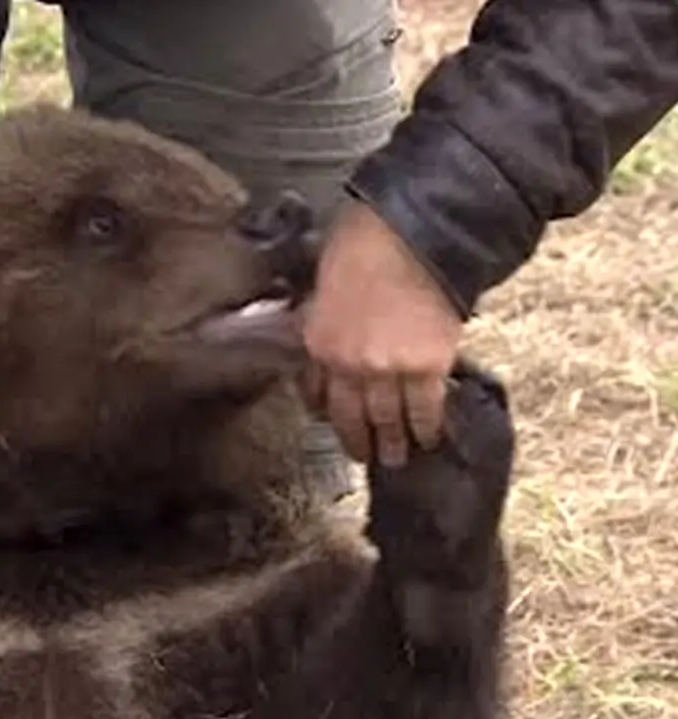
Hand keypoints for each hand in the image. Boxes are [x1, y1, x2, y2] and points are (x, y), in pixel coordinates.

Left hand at [302, 199, 463, 467]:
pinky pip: (426, 409)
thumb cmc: (365, 243)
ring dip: (394, 443)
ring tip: (398, 457)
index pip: (316, 393)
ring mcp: (388, 370)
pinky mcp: (428, 367)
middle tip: (366, 456)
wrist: (412, 233)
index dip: (326, 414)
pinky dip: (427, 427)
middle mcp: (347, 366)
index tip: (334, 424)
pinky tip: (429, 437)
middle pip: (351, 416)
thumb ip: (324, 317)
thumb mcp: (324, 282)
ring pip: (388, 420)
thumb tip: (329, 330)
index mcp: (318, 343)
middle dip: (359, 441)